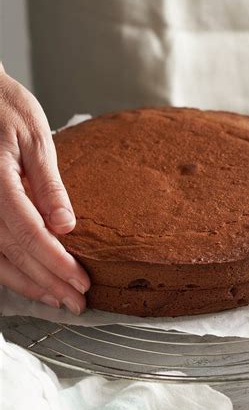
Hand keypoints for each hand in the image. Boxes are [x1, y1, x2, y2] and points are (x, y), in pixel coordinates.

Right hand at [0, 64, 88, 313]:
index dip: (56, 263)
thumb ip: (49, 185)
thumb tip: (65, 227)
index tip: (81, 282)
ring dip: (28, 284)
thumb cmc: (4, 107)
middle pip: (13, 254)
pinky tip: (30, 281)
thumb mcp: (35, 137)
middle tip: (76, 302)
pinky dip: (9, 269)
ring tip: (58, 299)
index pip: (29, 235)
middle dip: (48, 282)